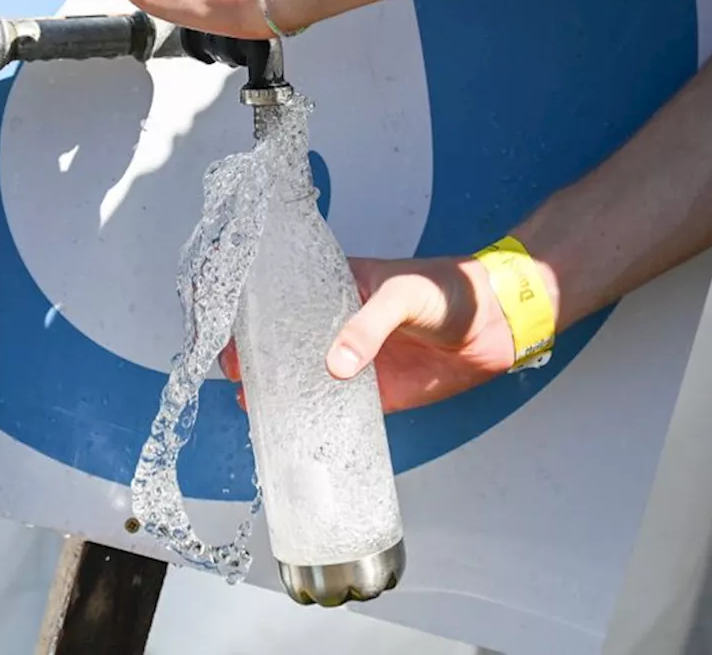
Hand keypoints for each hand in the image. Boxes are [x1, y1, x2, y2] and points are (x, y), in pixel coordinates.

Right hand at [221, 256, 524, 413]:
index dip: (241, 297)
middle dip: (244, 348)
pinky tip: (278, 424)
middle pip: (272, 336)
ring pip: (292, 374)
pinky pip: (326, 408)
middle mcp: (330, 324)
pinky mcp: (368, 394)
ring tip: (246, 395)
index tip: (215, 309)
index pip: (275, 288)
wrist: (496, 326)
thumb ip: (370, 326)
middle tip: (232, 365)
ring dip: (265, 385)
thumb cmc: (450, 292)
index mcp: (331, 286)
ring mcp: (346, 360)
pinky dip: (302, 417)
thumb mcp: (404, 294)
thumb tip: (335, 365)